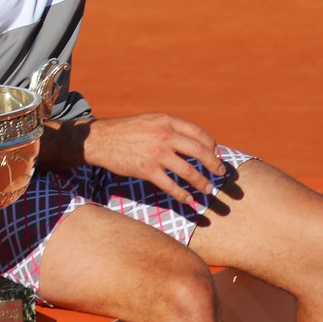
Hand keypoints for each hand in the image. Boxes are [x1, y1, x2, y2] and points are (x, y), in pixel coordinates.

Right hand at [85, 112, 225, 203]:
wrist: (102, 139)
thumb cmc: (127, 131)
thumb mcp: (150, 121)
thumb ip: (169, 128)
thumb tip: (192, 141)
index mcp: (166, 121)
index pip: (198, 133)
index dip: (211, 145)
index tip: (216, 154)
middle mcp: (164, 135)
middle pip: (199, 151)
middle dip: (214, 164)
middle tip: (220, 173)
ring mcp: (156, 153)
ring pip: (188, 171)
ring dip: (201, 182)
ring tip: (208, 190)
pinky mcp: (147, 170)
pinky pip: (171, 186)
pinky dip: (182, 195)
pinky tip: (189, 200)